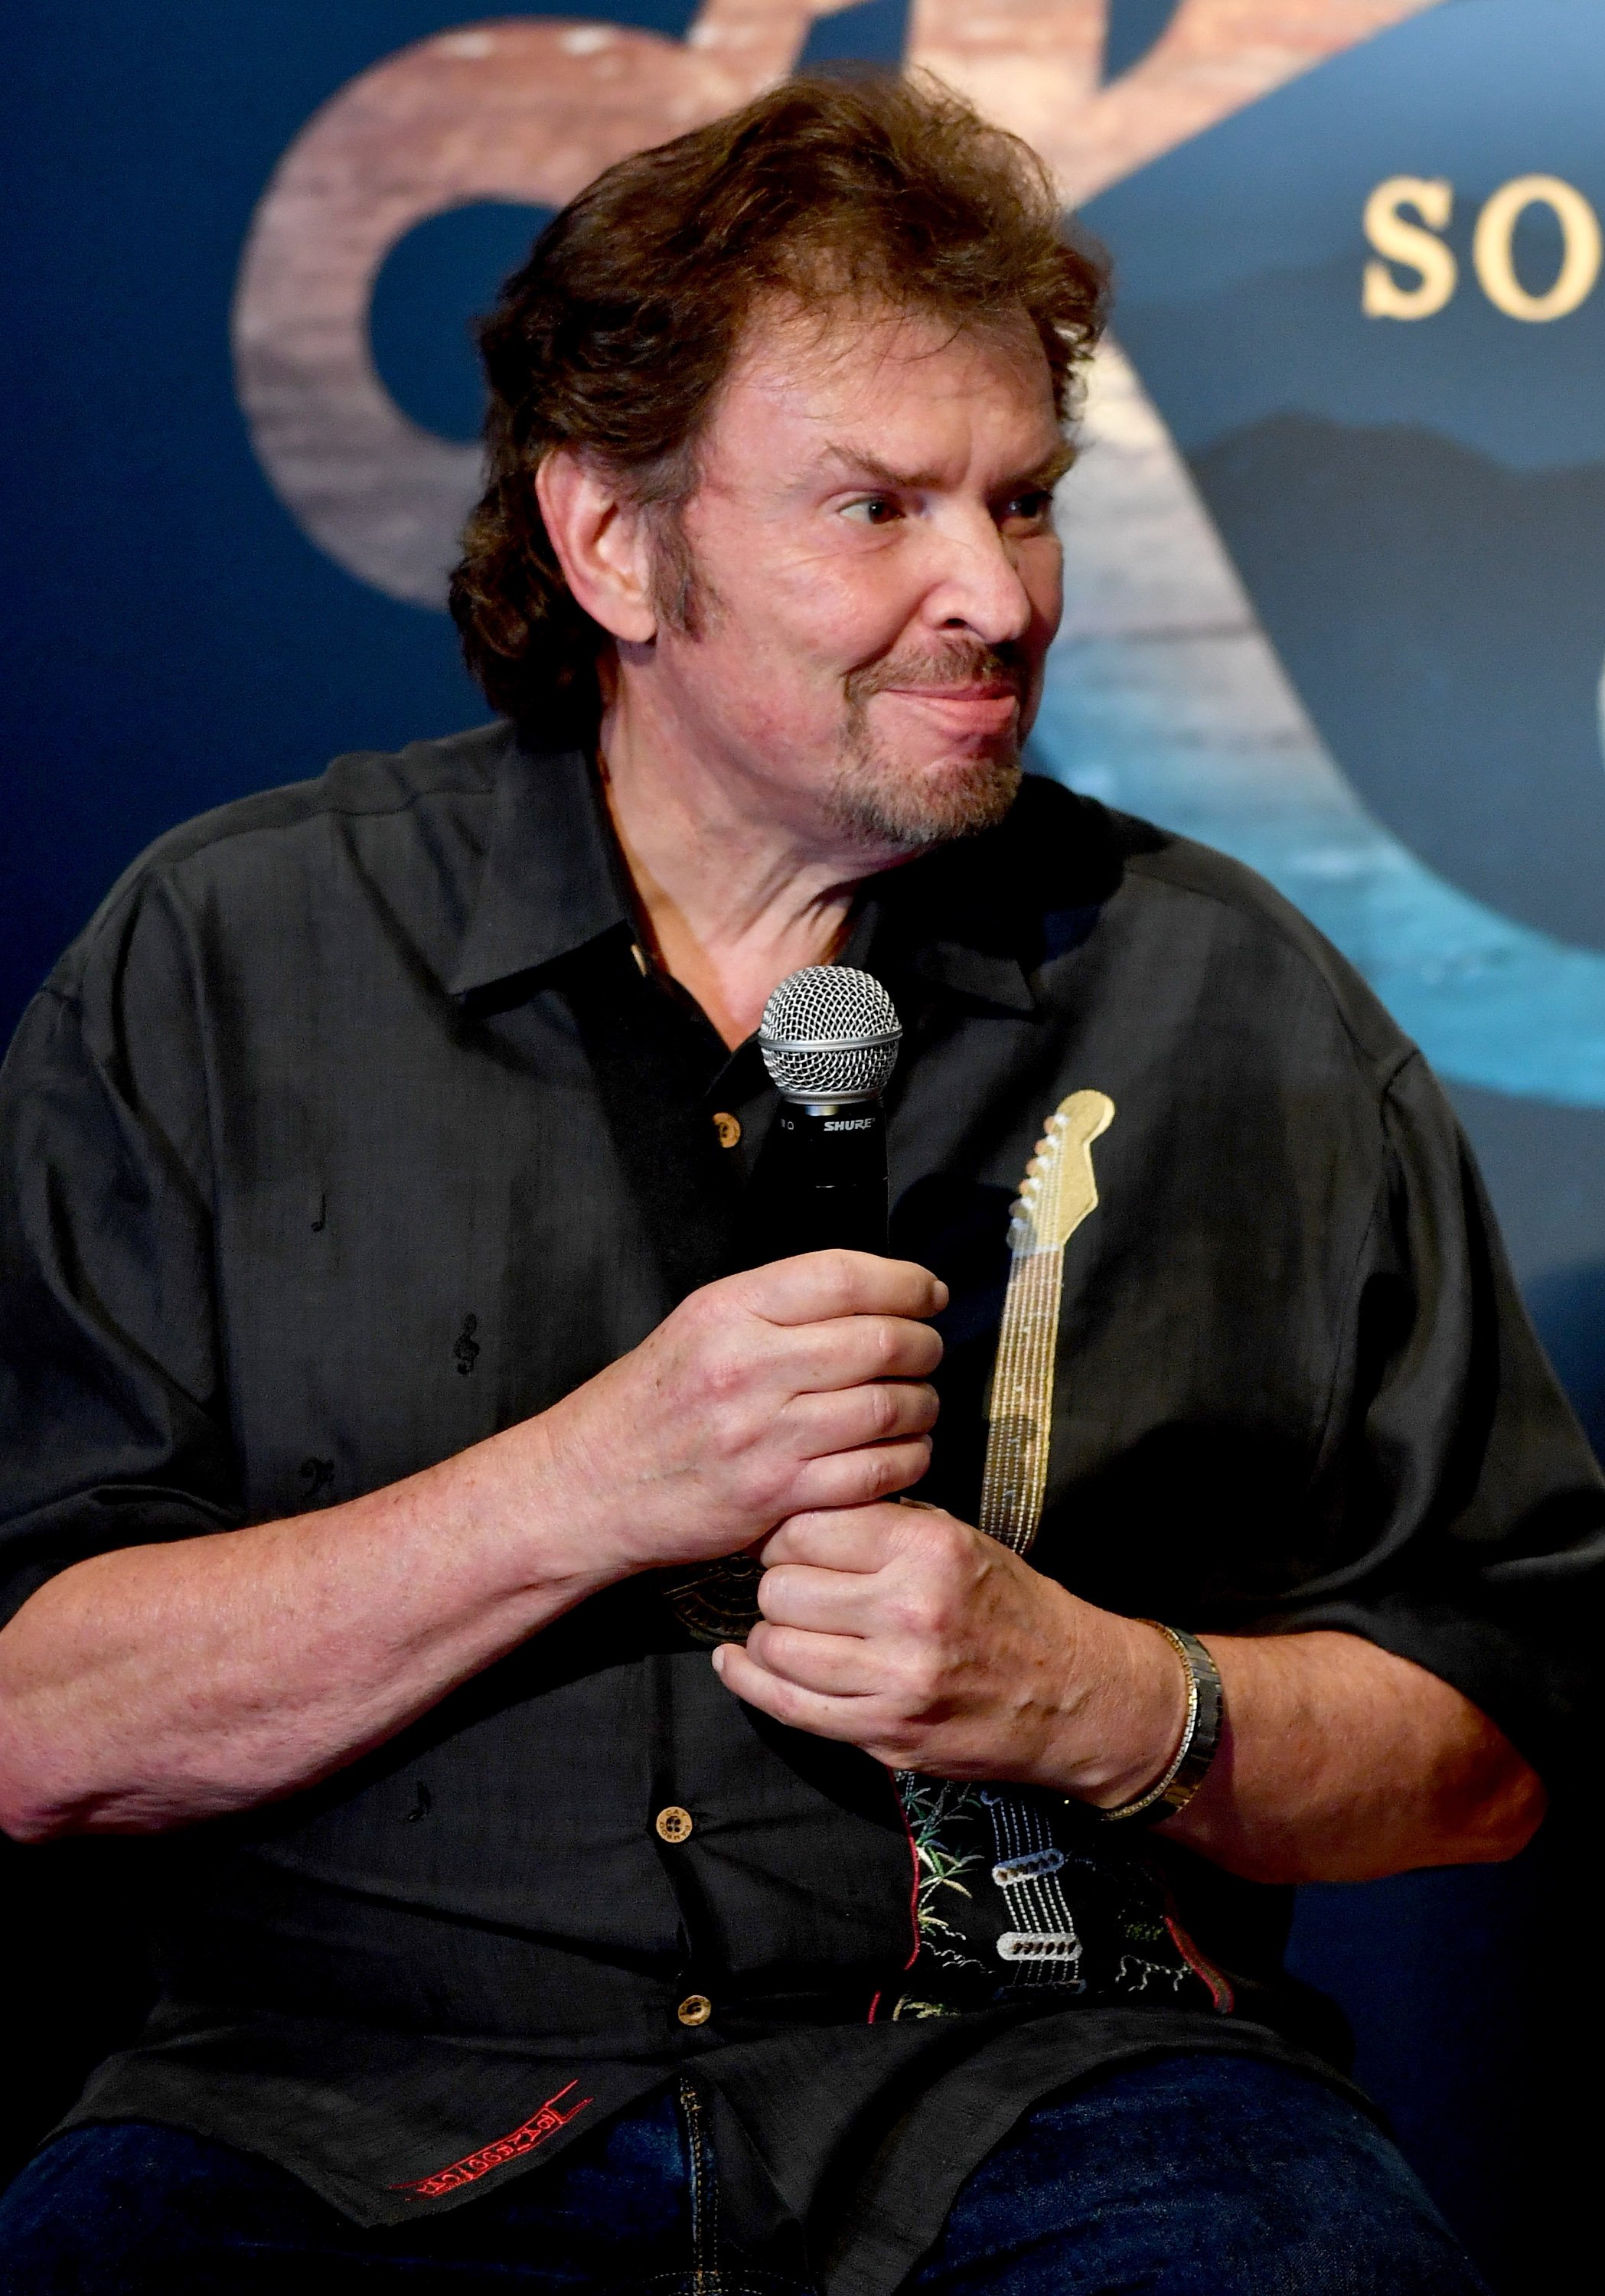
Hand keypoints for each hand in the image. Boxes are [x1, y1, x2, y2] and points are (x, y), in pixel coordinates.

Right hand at [535, 1252, 945, 1574]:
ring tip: (918, 1402)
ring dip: (923, 1404)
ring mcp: (764, 1436)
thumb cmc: (652, 1404)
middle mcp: (748, 1367)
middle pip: (879, 1341)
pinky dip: (907, 1459)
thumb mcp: (698, 1325)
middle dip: (924, 1344)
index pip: (843, 1276)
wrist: (592, 1485)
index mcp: (728, 1311)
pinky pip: (875, 1472)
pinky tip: (904, 1450)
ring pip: (888, 1407)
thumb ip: (778, 1306)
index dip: (905, 1282)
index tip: (929, 1293)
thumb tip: (873, 1292)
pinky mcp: (776, 1496)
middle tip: (928, 1351)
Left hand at [712, 1502, 1186, 1800]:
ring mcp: (897, 1679)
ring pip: (777, 1646)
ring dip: (770, 1636)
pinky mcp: (885, 1733)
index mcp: (928, 1548)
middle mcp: (911, 1610)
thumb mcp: (959, 1542)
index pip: (806, 1528)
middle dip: (777, 1586)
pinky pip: (788, 1706)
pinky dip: (750, 1682)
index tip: (795, 1547)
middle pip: (782, 1587)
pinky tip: (738, 1663)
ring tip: (788, 1629)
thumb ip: (881, 1529)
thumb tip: (792, 1519)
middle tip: (795, 1590)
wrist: (1075, 1695)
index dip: (788, 1537)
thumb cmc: (1010, 1608)